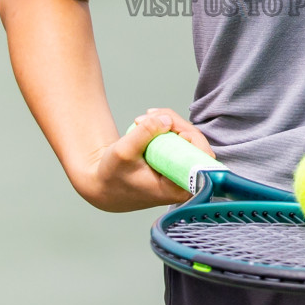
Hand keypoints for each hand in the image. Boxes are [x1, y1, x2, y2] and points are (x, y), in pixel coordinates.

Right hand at [72, 107, 216, 211]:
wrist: (103, 184)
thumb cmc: (112, 175)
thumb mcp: (123, 152)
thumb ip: (145, 133)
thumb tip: (167, 120)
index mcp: (177, 188)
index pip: (200, 160)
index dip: (193, 141)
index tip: (174, 130)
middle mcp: (184, 181)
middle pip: (195, 143)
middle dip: (175, 123)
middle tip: (150, 116)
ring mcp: (180, 170)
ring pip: (187, 137)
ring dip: (169, 122)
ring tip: (143, 119)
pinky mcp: (174, 160)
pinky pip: (179, 138)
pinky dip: (166, 126)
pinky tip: (150, 121)